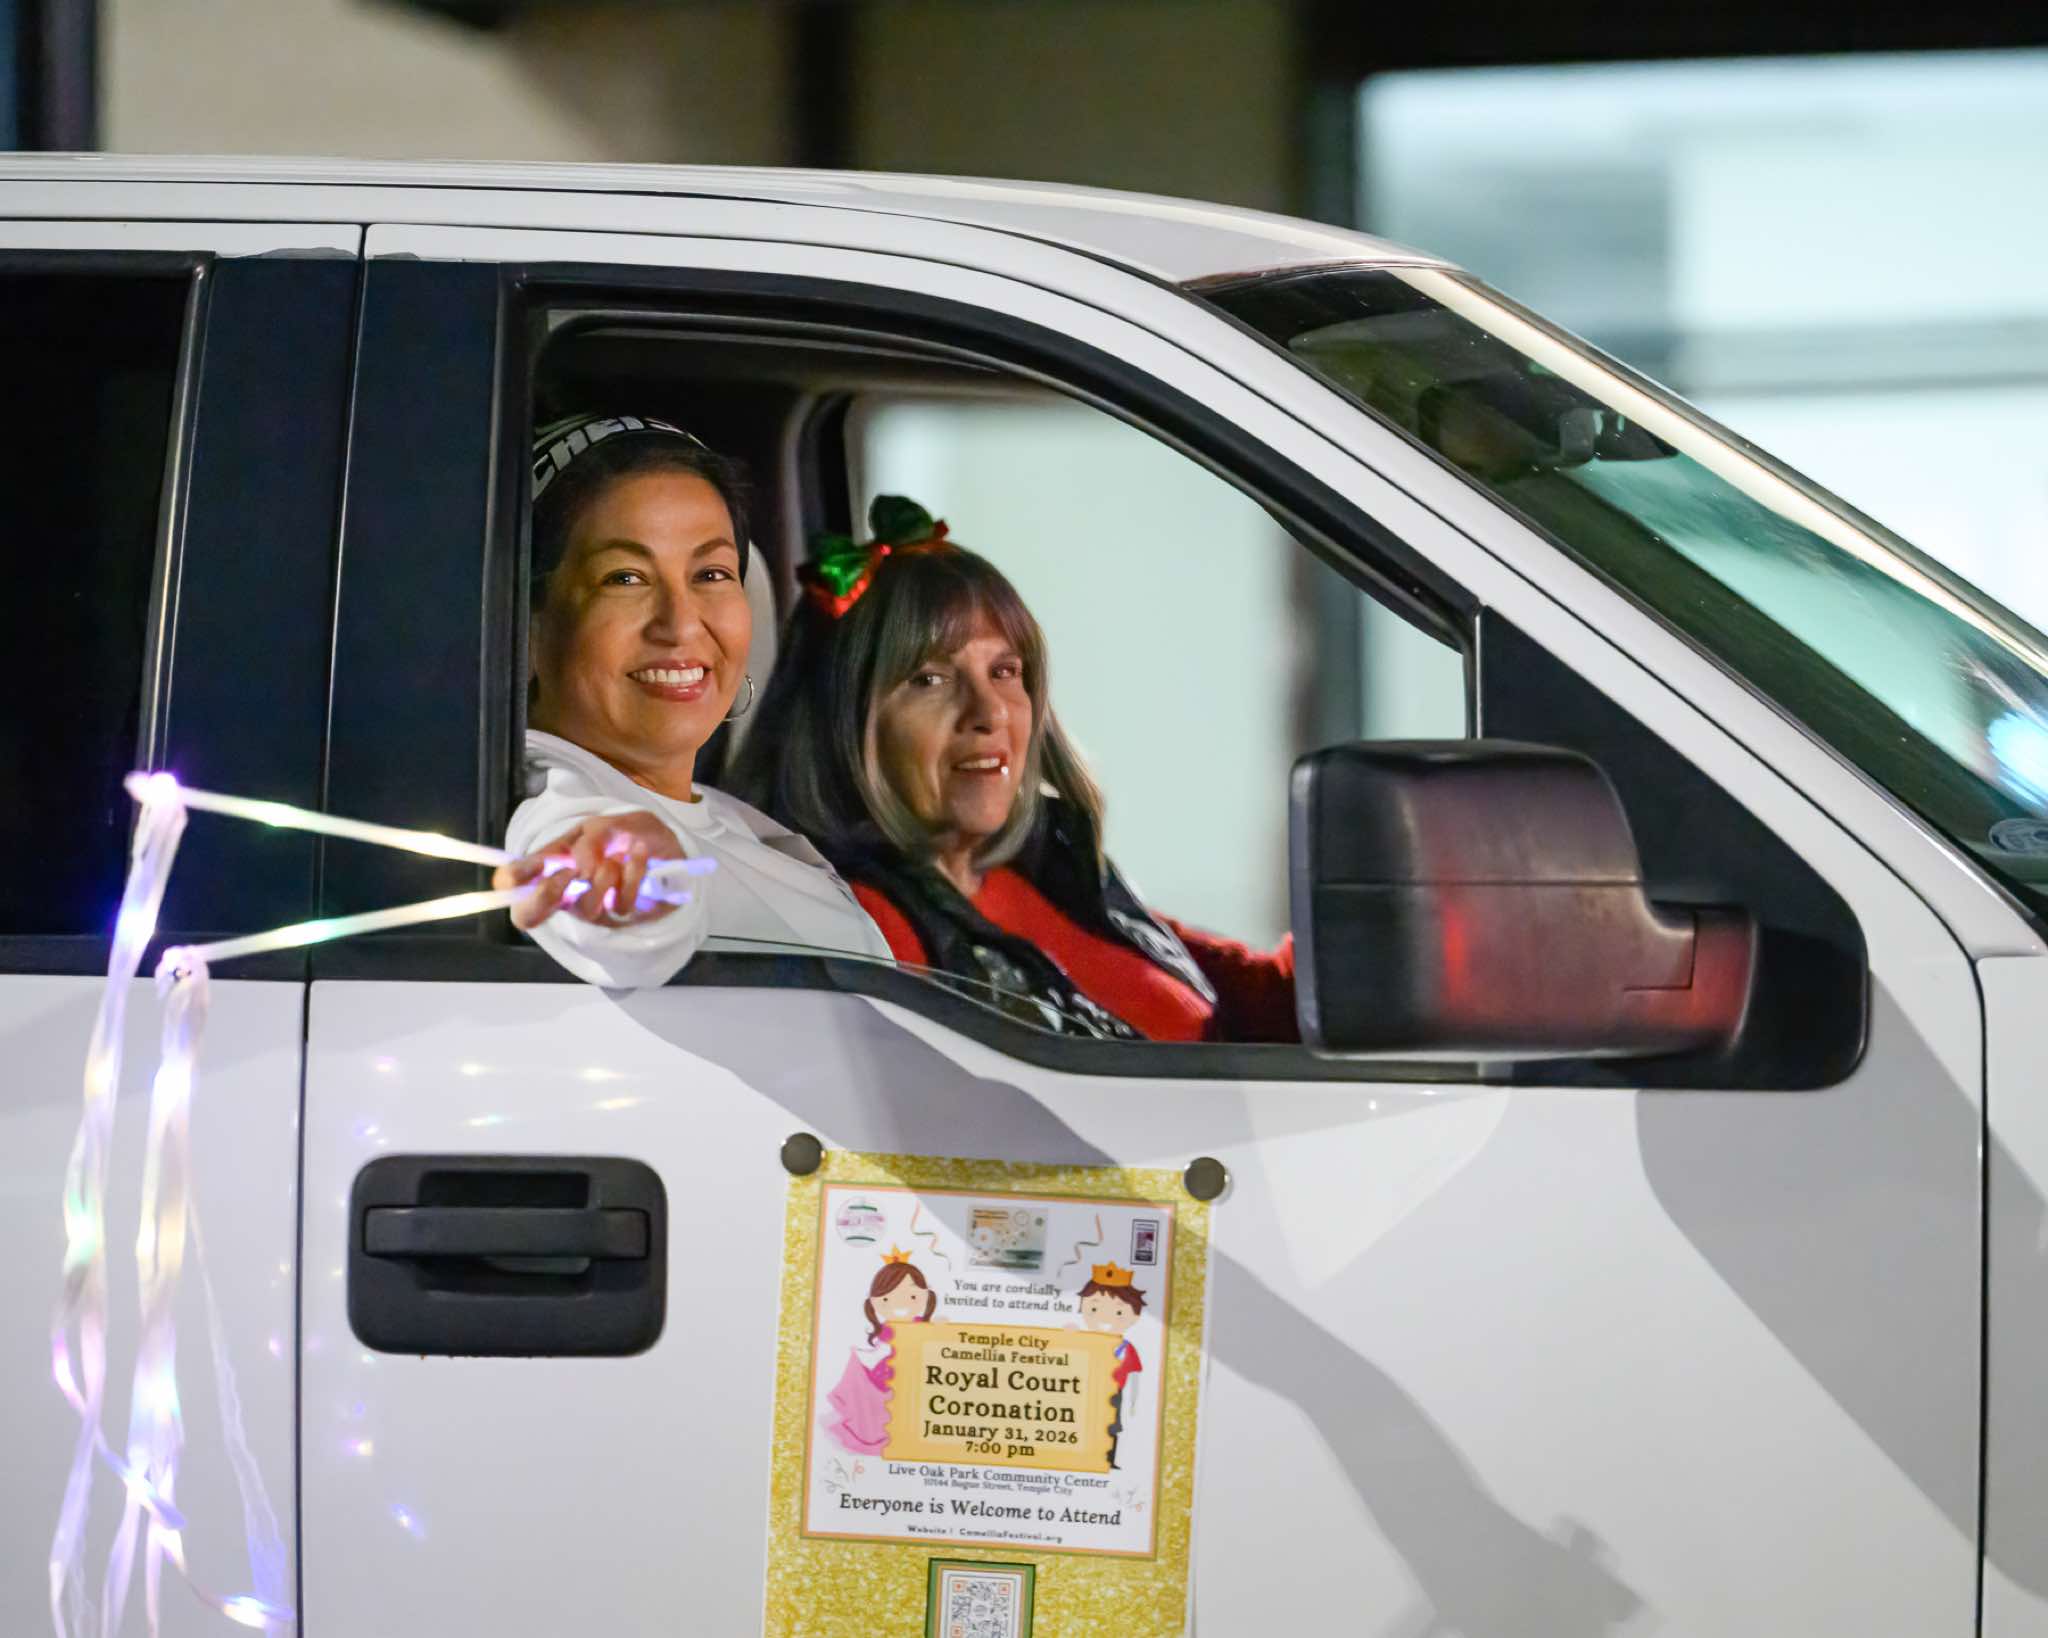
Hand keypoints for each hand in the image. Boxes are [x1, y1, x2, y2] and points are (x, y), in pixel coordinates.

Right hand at [495, 811, 685, 930]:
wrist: (665, 843)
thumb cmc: (622, 835)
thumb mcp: (600, 826)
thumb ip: (585, 841)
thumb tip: (578, 866)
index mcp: (549, 870)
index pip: (513, 886)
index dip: (508, 883)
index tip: (514, 873)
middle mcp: (563, 895)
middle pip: (528, 914)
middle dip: (546, 892)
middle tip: (570, 872)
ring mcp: (591, 909)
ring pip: (583, 907)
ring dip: (602, 876)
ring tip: (616, 856)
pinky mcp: (622, 915)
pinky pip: (621, 902)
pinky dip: (632, 871)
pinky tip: (639, 852)